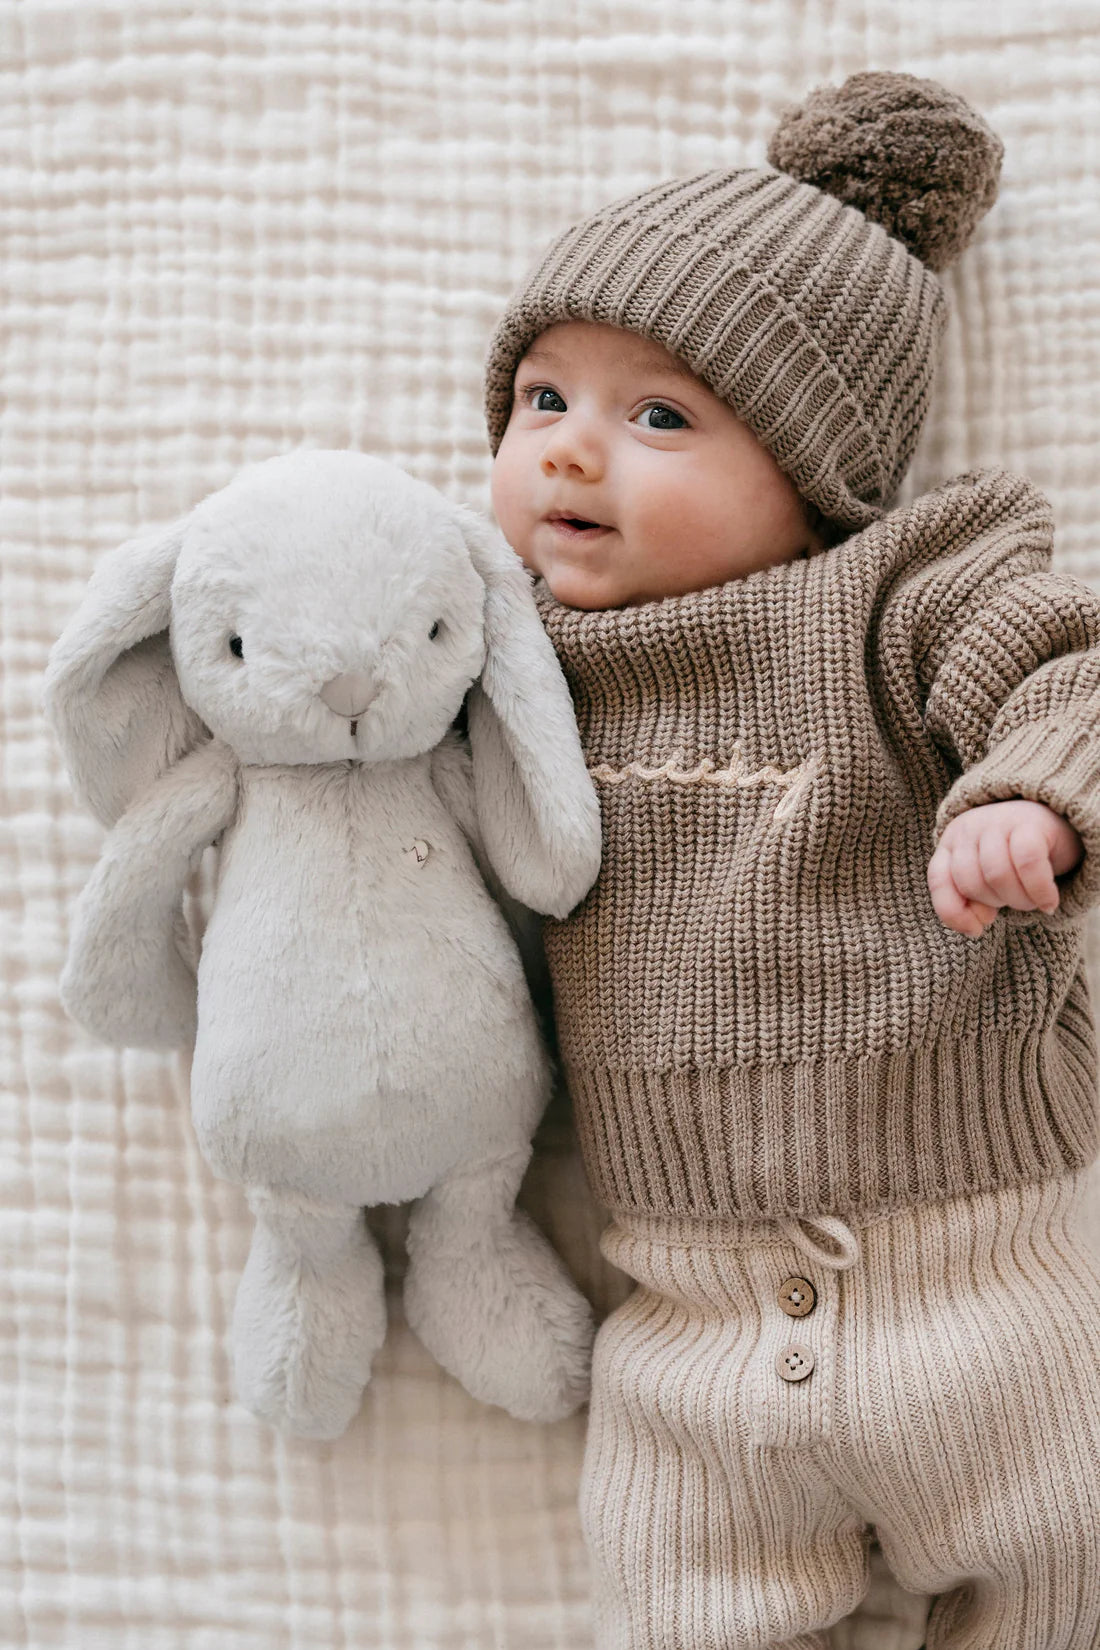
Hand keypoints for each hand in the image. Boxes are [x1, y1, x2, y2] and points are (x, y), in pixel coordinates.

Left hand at [927, 799, 1083, 937]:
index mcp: (951, 843)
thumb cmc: (1016, 859)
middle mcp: (969, 829)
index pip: (939, 881)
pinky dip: (1039, 890)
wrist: (1057, 823)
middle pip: (971, 882)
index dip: (954, 913)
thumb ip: (971, 900)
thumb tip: (976, 924)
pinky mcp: (1030, 822)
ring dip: (1019, 900)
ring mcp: (997, 821)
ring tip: (1034, 902)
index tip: (976, 930)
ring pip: (997, 874)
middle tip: (1016, 903)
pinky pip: (1028, 862)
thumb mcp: (986, 879)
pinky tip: (1049, 902)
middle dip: (995, 904)